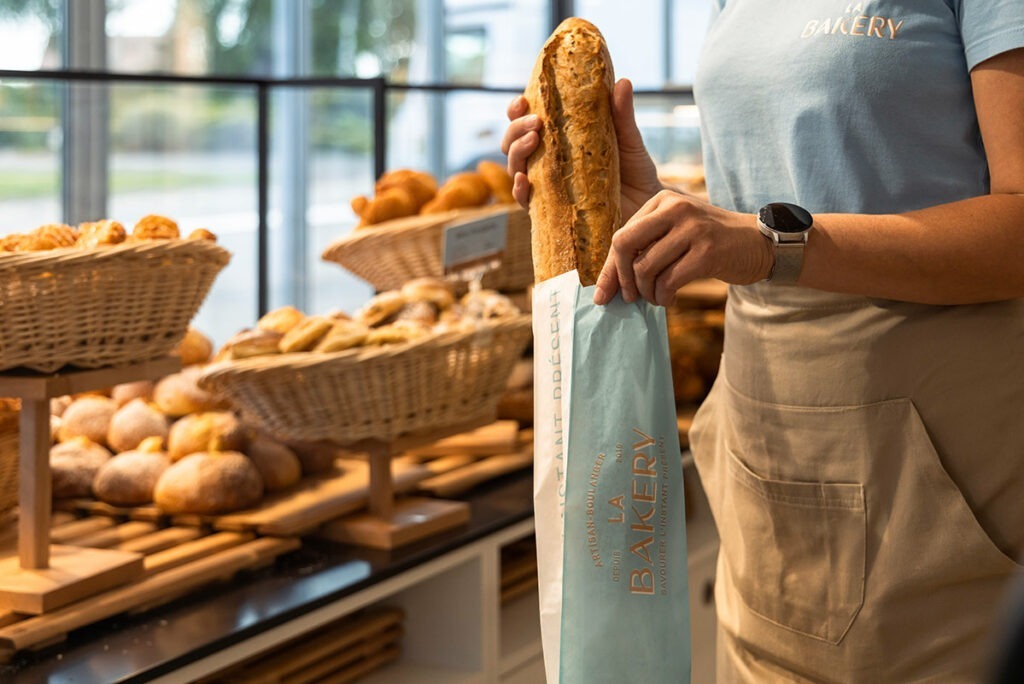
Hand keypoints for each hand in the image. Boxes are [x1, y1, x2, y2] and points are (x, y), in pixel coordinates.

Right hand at [501, 79, 663, 217]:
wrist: (647, 207)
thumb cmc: (635, 173)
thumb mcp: (628, 139)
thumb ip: (621, 114)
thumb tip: (623, 82)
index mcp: (559, 140)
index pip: (527, 122)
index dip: (517, 110)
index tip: (523, 100)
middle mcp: (547, 163)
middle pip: (514, 143)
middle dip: (516, 129)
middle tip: (536, 122)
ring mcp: (547, 186)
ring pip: (515, 167)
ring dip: (517, 151)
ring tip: (534, 139)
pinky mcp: (551, 211)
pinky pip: (525, 201)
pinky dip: (518, 190)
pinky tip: (523, 179)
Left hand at [593, 191, 773, 305]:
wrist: (758, 243)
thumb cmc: (709, 243)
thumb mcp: (675, 233)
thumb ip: (644, 249)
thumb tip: (604, 287)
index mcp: (662, 200)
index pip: (622, 235)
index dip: (610, 269)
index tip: (606, 294)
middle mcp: (676, 208)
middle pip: (624, 245)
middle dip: (622, 278)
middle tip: (632, 297)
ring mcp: (692, 229)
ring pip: (646, 267)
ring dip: (648, 293)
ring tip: (658, 298)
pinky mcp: (707, 252)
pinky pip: (668, 281)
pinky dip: (664, 297)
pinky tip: (670, 299)